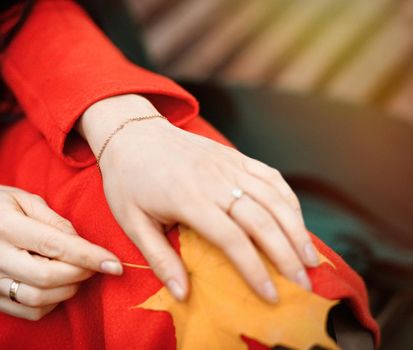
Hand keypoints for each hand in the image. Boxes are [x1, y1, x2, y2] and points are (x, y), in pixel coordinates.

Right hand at [0, 183, 121, 319]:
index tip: (115, 264)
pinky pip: (26, 311)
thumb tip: (84, 244)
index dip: (89, 256)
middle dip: (81, 274)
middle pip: (47, 277)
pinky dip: (51, 302)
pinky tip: (56, 285)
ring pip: (38, 299)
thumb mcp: (24, 198)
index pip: (54, 245)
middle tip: (94, 265)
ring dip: (68, 290)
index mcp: (1, 223)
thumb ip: (56, 221)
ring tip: (75, 273)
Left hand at [97, 118, 318, 302]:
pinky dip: (288, 199)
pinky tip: (296, 220)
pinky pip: (270, 176)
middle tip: (303, 283)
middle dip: (287, 255)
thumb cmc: (128, 181)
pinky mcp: (234, 156)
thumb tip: (183, 293)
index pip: (232, 239)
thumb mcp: (132, 222)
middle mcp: (215, 180)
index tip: (269, 295)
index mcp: (188, 199)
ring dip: (297, 229)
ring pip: (274, 197)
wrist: (132, 133)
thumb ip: (159, 258)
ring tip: (310, 258)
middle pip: (262, 220)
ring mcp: (228, 164)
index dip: (254, 269)